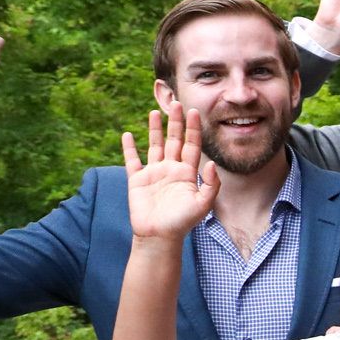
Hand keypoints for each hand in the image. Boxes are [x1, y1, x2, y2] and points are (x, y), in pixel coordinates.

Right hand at [121, 102, 221, 242]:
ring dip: (154, 129)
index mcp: (188, 173)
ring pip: (154, 145)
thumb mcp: (202, 204)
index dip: (194, 129)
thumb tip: (212, 163)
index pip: (192, 145)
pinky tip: (127, 134)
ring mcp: (153, 173)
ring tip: (155, 111)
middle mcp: (171, 169)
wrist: (159, 236)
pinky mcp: (136, 179)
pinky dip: (129, 148)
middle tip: (176, 103)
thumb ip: (211, 184)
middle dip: (175, 122)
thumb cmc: (182, 222)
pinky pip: (132, 160)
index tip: (195, 111)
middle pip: (174, 140)